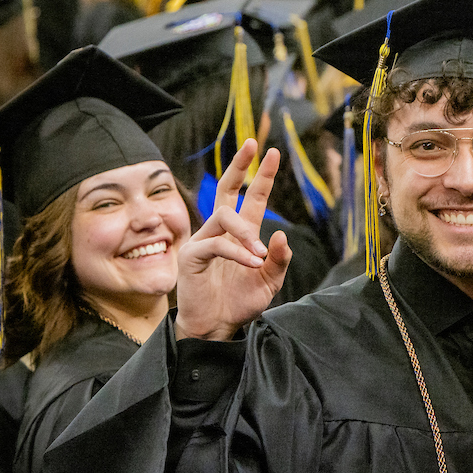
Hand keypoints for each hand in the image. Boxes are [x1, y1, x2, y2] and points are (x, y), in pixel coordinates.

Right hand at [175, 141, 291, 340]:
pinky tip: (251, 262)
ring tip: (259, 255)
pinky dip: (237, 251)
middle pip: (227, 189)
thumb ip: (278, 260)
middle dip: (240, 166)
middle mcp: (221, 232)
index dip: (261, 176)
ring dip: (246, 233)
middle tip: (252, 145)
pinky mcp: (191, 255)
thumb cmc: (240, 303)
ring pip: (224, 216)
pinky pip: (216, 243)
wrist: (217, 327)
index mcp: (242, 235)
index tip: (272, 153)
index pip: (252, 198)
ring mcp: (204, 240)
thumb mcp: (269, 281)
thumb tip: (281, 234)